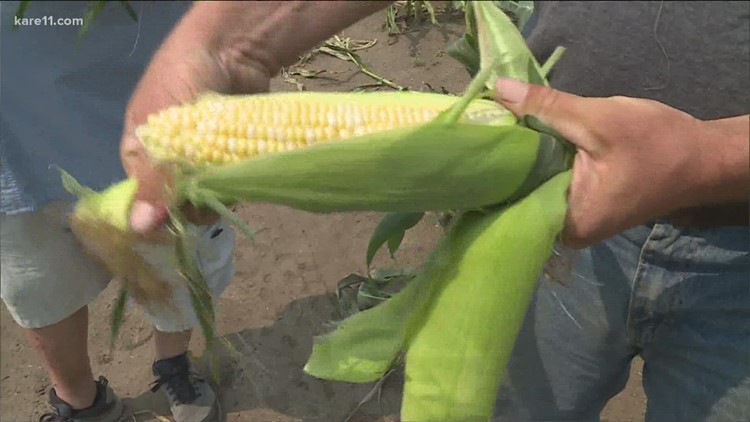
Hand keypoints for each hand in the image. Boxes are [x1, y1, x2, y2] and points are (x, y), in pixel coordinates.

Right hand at [120, 23, 270, 237]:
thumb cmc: (183, 76)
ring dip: (218, 198)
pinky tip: (244, 179)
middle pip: (178, 204)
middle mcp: (169, 162)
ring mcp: (203, 160)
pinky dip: (237, 186)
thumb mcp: (162, 124)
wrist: (231, 48)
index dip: (158, 216)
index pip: (143, 200)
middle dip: (193, 207)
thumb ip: (154, 176)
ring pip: (208, 198)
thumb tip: (139, 227)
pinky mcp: (232, 156)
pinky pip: (232, 184)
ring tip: (229, 184)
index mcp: (139, 153)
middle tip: (209, 198)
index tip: (176, 224)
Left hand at [494, 78, 748, 247]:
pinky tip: (522, 144)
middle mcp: (565, 232)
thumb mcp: (598, 119)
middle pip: (518, 196)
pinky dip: (538, 165)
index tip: (470, 147)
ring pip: (532, 189)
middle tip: (477, 133)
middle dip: (502, 165)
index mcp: (568, 224)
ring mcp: (573, 222)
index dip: (489, 173)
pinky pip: (546, 185)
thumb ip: (547, 107)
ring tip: (494, 136)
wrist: (703, 160)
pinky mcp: (580, 207)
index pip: (511, 203)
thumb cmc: (657, 145)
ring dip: (520, 162)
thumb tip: (499, 90)